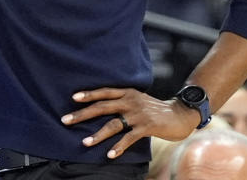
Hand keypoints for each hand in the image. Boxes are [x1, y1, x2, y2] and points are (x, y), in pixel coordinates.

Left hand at [61, 87, 200, 157]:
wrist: (180, 114)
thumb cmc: (155, 109)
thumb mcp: (138, 100)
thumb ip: (123, 102)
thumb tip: (101, 108)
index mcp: (127, 93)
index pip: (104, 92)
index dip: (88, 94)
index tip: (73, 98)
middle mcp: (131, 101)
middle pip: (102, 106)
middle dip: (82, 114)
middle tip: (66, 120)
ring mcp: (138, 114)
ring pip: (113, 124)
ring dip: (98, 134)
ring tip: (85, 142)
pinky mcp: (147, 127)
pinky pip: (129, 138)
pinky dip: (119, 147)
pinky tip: (110, 154)